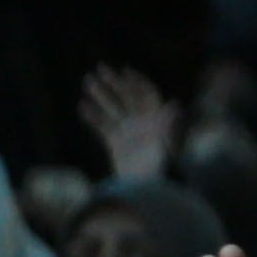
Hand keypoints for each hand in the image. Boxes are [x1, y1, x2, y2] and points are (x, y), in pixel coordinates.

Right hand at [80, 63, 183, 181]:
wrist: (138, 188)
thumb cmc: (152, 167)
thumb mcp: (160, 142)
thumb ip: (164, 123)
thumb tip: (174, 104)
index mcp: (152, 118)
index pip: (145, 94)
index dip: (136, 81)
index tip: (124, 71)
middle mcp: (140, 122)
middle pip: (126, 97)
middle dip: (113, 83)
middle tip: (99, 69)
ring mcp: (127, 131)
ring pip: (112, 108)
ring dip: (100, 95)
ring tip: (87, 81)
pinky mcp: (115, 143)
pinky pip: (103, 126)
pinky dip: (93, 117)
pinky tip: (82, 107)